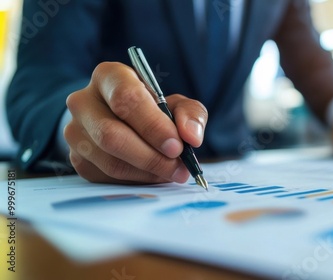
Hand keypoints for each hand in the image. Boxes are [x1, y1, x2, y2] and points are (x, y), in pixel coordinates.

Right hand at [64, 62, 207, 183]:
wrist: (124, 122)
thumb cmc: (152, 109)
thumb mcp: (176, 104)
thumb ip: (191, 114)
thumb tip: (191, 136)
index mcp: (108, 76)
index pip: (126, 99)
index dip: (153, 126)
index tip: (177, 146)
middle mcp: (83, 101)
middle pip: (111, 135)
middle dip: (152, 157)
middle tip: (179, 168)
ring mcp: (74, 132)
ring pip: (110, 161)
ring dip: (147, 173)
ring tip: (172, 172)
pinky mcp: (77, 159)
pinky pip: (107, 178)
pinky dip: (136, 181)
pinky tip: (153, 175)